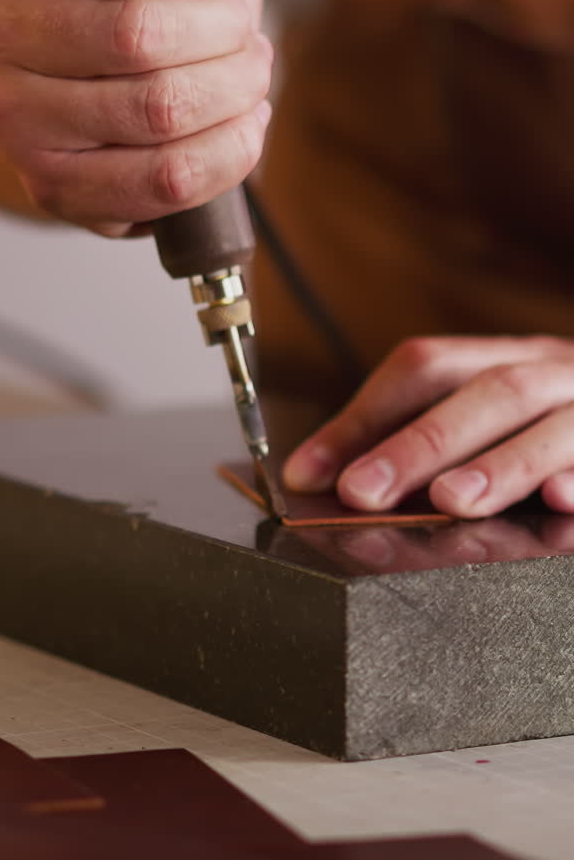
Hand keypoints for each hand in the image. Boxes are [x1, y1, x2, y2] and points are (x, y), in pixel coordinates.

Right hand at [0, 0, 270, 234]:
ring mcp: (14, 120)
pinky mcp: (52, 188)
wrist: (105, 78)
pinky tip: (237, 127)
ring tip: (244, 75)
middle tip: (238, 27)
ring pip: (160, 111)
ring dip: (234, 92)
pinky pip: (163, 180)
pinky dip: (227, 154)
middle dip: (222, 31)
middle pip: (138, 35)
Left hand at [283, 336, 573, 517]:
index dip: (365, 416)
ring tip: (450, 499)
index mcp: (506, 359)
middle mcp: (555, 372)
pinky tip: (560, 500)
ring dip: (500, 463)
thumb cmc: (553, 428)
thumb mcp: (489, 418)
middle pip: (486, 392)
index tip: (311, 471)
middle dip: (419, 442)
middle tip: (362, 491)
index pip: (425, 367)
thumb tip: (322, 477)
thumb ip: (420, 441)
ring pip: (554, 423)